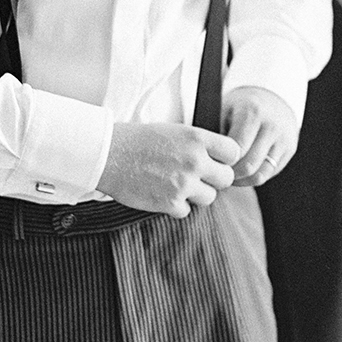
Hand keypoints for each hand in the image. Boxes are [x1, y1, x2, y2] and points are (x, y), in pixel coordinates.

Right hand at [96, 122, 240, 217]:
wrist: (108, 154)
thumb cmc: (138, 140)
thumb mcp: (174, 131)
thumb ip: (198, 145)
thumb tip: (219, 160)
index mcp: (197, 138)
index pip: (234, 152)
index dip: (225, 158)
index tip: (216, 161)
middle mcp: (194, 160)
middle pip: (226, 179)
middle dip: (214, 179)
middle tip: (197, 176)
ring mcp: (183, 183)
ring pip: (210, 197)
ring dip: (196, 194)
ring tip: (177, 183)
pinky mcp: (170, 203)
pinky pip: (186, 210)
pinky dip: (176, 205)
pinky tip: (162, 192)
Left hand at [222, 85, 299, 186]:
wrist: (272, 96)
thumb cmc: (242, 106)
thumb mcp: (226, 110)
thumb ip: (219, 135)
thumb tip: (211, 163)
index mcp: (253, 112)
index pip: (236, 151)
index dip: (222, 163)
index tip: (213, 165)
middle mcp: (272, 126)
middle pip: (249, 166)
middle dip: (232, 176)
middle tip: (220, 175)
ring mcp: (283, 138)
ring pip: (261, 174)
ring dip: (244, 181)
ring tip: (231, 177)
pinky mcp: (290, 148)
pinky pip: (270, 172)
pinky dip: (256, 177)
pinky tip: (245, 173)